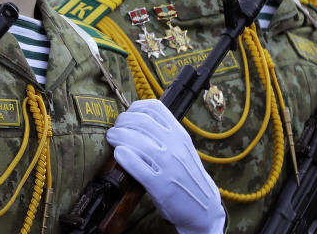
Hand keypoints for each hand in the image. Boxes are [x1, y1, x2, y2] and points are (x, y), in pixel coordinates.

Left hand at [106, 99, 223, 233]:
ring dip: (118, 136)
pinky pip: (139, 168)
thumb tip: (135, 121)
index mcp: (180, 134)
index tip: (127, 115)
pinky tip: (119, 155)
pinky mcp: (161, 186)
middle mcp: (175, 146)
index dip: (135, 108)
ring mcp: (169, 166)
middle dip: (121, 122)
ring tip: (112, 139)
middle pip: (141, 122)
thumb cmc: (187, 176)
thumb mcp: (182, 149)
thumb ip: (164, 134)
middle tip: (114, 129)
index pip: (154, 108)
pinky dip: (125, 157)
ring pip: (137, 141)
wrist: (204, 207)